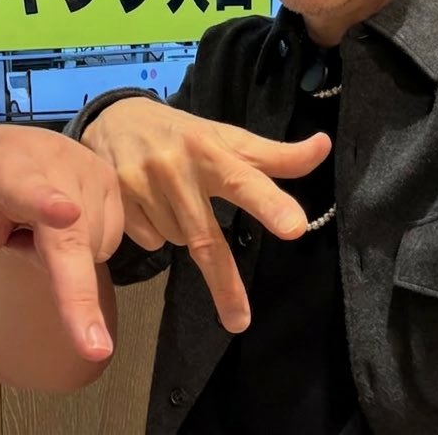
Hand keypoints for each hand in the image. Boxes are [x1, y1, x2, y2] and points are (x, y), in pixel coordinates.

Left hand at [0, 125, 123, 361]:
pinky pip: (106, 242)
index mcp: (1, 164)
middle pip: (68, 237)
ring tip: (32, 230)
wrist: (12, 147)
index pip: (22, 184)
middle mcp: (52, 161)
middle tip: (92, 349)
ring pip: (88, 248)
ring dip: (63, 261)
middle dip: (78, 291)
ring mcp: (89, 171)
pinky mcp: (114, 184)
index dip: (45, 200)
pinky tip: (59, 227)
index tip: (65, 216)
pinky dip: (83, 251)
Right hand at [82, 97, 330, 332]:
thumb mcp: (226, 136)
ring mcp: (141, 184)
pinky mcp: (116, 200)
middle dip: (224, 282)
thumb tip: (324, 147)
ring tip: (173, 198)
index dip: (269, 204)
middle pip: (206, 238)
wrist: (113, 116)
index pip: (244, 180)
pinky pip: (150, 240)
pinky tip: (147, 202)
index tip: (294, 228)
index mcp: (210, 150)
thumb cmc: (183, 133)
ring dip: (183, 231)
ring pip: (177, 241)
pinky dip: (155, 231)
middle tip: (240, 321)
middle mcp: (176, 168)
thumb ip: (274, 155)